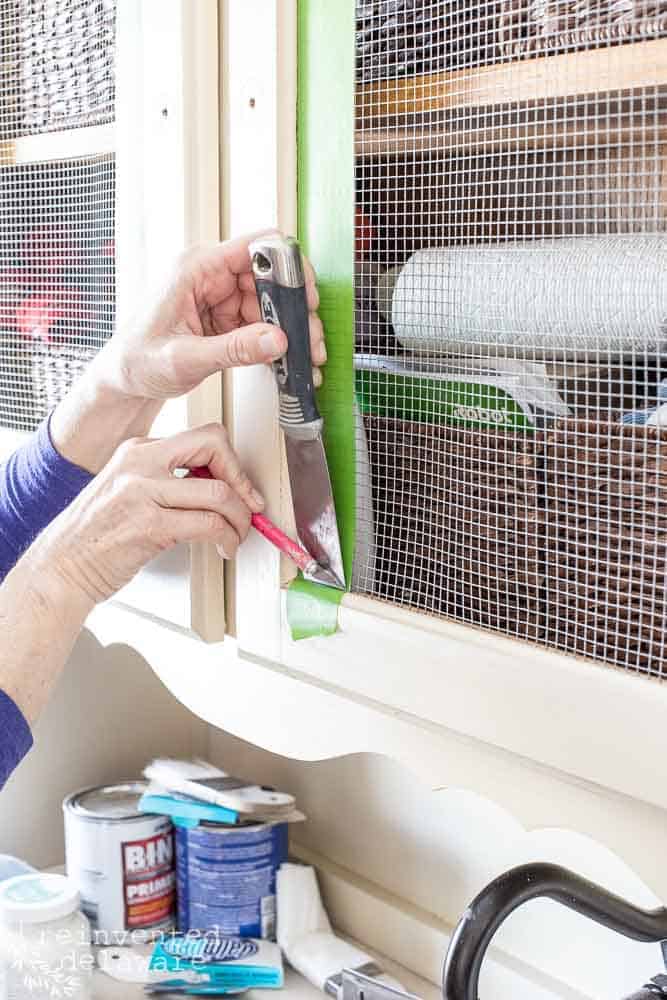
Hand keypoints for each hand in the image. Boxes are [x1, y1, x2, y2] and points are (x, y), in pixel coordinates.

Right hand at [32, 423, 261, 605]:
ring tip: (237, 535)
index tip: (241, 486)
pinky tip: (224, 548)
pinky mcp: (150, 525)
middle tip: (249, 506)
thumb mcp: (127, 489)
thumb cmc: (97, 534)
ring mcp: (143, 492)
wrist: (63, 566)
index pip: (202, 437)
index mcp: (138, 449)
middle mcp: (140, 462)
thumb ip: (166, 479)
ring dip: (240, 520)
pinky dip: (228, 539)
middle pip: (214, 447)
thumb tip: (218, 485)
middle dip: (242, 481)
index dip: (231, 463)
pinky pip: (209, 525)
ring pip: (219, 493)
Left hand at [51, 230, 325, 473]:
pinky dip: (276, 344)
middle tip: (309, 338)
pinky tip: (288, 362)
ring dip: (290, 330)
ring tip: (304, 357)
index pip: (254, 247)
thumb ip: (234, 350)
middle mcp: (211, 278)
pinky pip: (260, 325)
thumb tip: (276, 340)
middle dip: (295, 309)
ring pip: (270, 305)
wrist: (122, 381)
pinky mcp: (225, 320)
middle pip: (270, 279)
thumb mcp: (186, 359)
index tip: (305, 295)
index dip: (288, 266)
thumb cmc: (137, 361)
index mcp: (196, 269)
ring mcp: (219, 299)